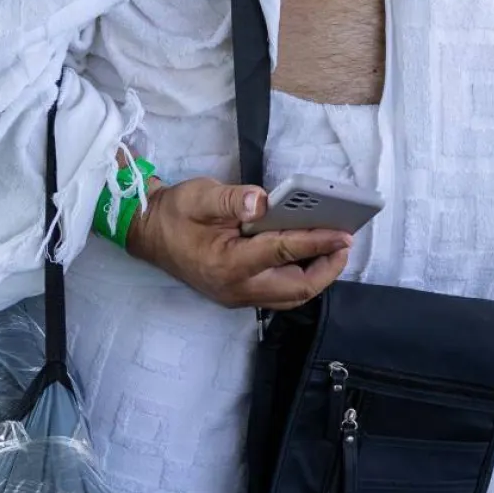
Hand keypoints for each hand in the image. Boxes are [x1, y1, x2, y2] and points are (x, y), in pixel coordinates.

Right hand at [124, 178, 352, 311]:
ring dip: (317, 276)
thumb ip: (231, 199)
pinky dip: (300, 278)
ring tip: (334, 249)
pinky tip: (309, 256)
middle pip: (296, 288)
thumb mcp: (199, 195)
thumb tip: (262, 201)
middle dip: (327, 268)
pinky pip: (280, 294)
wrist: (148, 233)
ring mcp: (237, 295)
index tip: (343, 232)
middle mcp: (236, 287)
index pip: (282, 252)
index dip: (317, 242)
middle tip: (345, 242)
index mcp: (228, 263)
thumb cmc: (174, 213)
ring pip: (291, 296)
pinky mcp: (238, 294)